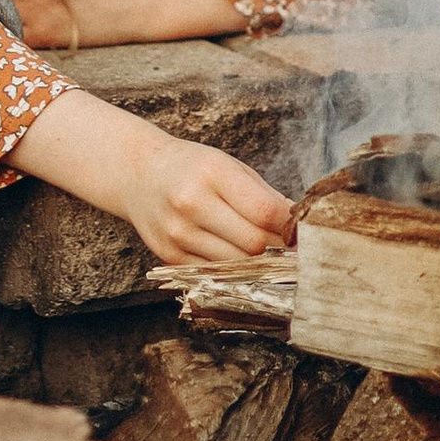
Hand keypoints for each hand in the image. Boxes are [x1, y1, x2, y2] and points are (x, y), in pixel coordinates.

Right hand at [8, 89, 294, 265]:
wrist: (138, 174)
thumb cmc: (193, 167)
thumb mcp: (229, 167)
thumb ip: (265, 197)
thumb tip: (301, 230)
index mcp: (212, 172)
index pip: (265, 212)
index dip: (290, 227)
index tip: (299, 231)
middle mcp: (191, 203)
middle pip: (254, 244)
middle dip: (272, 246)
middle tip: (278, 241)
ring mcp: (177, 232)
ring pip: (236, 264)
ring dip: (251, 259)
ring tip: (250, 244)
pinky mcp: (168, 255)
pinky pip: (213, 272)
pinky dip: (226, 266)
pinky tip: (224, 248)